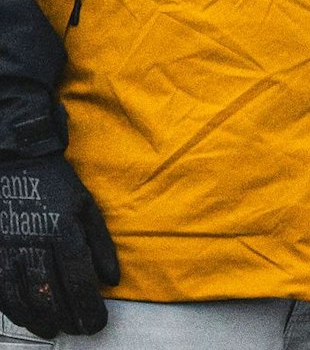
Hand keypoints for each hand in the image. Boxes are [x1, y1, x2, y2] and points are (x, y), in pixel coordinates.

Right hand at [0, 154, 118, 337]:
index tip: (98, 321)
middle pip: (52, 292)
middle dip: (69, 317)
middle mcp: (34, 243)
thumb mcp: (86, 207)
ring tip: (57, 329)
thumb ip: (101, 244)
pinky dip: (16, 311)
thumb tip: (112, 281)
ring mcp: (8, 249)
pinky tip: (30, 319)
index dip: (88, 305)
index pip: (79, 277)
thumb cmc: (55, 186)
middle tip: (82, 329)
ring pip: (24, 297)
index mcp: (63, 229)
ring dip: (42, 319)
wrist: (14, 164)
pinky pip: (2, 291)